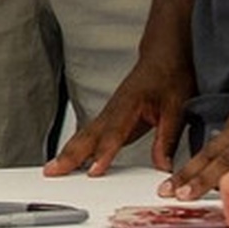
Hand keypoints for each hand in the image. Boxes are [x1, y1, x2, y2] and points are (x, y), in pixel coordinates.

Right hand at [45, 49, 193, 178]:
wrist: (164, 56)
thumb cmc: (170, 75)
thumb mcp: (176, 108)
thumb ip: (167, 138)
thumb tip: (163, 166)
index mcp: (129, 103)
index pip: (114, 133)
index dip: (103, 153)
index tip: (93, 171)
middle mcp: (114, 108)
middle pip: (88, 135)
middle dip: (69, 154)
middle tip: (53, 171)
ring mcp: (109, 112)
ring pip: (84, 134)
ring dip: (68, 152)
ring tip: (53, 168)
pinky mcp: (110, 116)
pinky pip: (89, 133)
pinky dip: (77, 146)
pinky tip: (71, 158)